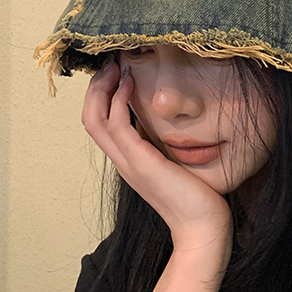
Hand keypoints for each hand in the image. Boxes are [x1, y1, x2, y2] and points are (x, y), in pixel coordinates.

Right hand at [82, 61, 232, 257]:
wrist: (202, 228)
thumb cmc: (196, 199)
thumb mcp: (177, 166)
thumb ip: (167, 148)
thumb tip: (171, 126)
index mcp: (128, 161)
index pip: (100, 124)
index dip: (102, 96)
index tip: (116, 74)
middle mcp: (122, 161)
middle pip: (89, 118)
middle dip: (96, 87)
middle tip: (109, 63)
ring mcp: (128, 162)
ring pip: (94, 119)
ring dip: (102, 88)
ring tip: (115, 67)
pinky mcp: (140, 162)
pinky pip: (117, 124)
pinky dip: (119, 101)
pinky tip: (130, 85)